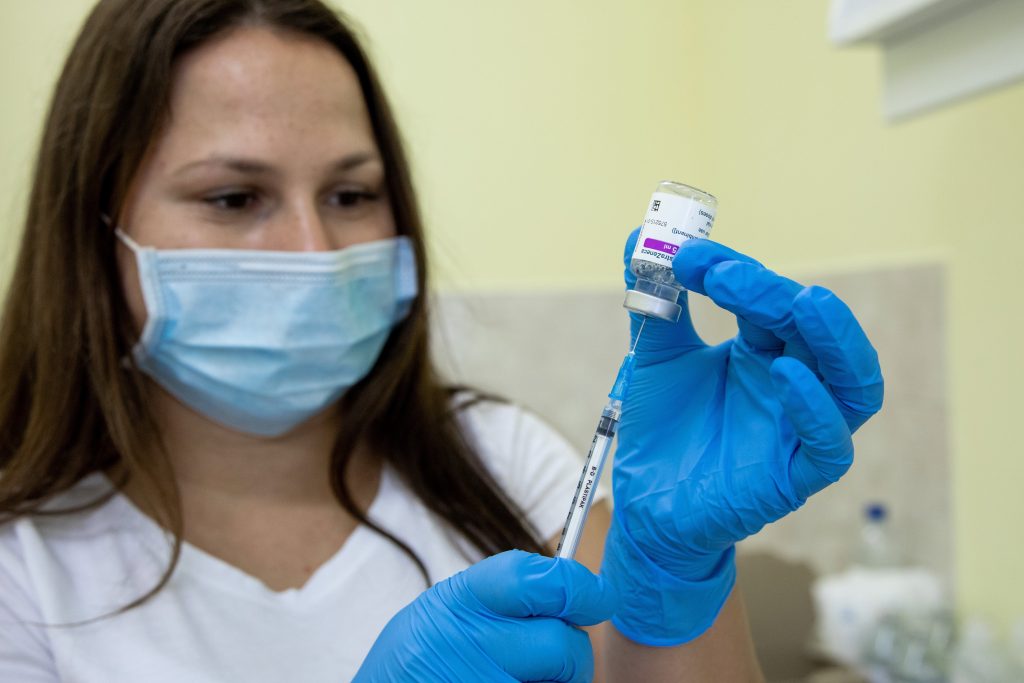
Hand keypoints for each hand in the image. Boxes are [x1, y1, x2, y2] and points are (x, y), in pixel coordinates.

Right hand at [353, 550, 617, 681]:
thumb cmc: (414, 660)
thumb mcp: (441, 609)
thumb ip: (500, 596)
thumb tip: (572, 586)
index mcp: (460, 601)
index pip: (536, 580)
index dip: (578, 585)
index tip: (598, 595)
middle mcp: (471, 643)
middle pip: (562, 644)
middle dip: (572, 650)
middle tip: (557, 654)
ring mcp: (482, 682)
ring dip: (559, 681)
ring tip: (522, 676)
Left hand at [602, 231, 883, 645]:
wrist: (647, 504)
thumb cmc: (664, 431)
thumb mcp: (654, 360)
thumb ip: (654, 304)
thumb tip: (637, 236)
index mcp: (765, 351)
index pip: (770, 301)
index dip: (736, 272)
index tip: (686, 255)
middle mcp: (794, 384)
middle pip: (812, 331)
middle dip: (773, 294)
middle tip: (723, 275)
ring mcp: (800, 429)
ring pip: (853, 384)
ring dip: (835, 340)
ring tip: (803, 302)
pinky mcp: (797, 476)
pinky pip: (829, 445)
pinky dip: (816, 408)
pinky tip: (784, 375)